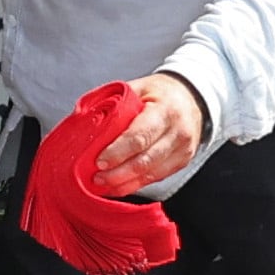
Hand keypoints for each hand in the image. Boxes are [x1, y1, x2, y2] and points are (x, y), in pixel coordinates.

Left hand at [88, 72, 208, 196]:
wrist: (191, 98)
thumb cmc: (159, 93)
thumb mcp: (138, 88)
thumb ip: (114, 104)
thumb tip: (83, 121)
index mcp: (166, 110)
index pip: (140, 137)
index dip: (118, 152)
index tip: (99, 162)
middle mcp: (178, 132)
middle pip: (145, 161)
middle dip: (118, 174)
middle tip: (97, 178)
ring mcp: (183, 150)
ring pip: (151, 174)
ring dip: (124, 183)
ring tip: (103, 185)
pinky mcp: (182, 162)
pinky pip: (156, 178)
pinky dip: (135, 184)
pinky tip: (118, 186)